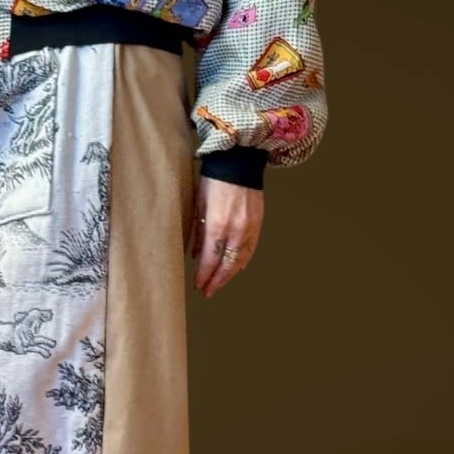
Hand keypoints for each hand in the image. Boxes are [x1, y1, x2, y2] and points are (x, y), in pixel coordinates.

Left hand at [190, 175, 263, 297]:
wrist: (239, 161)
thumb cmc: (214, 181)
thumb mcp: (199, 206)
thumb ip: (198, 233)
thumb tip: (195, 254)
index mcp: (218, 226)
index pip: (210, 260)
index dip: (204, 276)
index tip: (198, 286)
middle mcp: (236, 231)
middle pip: (227, 265)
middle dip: (216, 281)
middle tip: (207, 292)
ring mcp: (250, 228)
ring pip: (241, 260)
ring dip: (230, 275)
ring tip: (219, 283)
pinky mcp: (258, 223)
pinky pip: (251, 249)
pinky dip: (243, 262)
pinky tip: (237, 269)